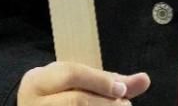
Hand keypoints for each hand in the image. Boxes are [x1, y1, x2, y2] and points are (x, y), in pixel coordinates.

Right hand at [16, 61, 150, 104]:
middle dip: (106, 103)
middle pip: (76, 101)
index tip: (122, 90)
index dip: (100, 82)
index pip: (71, 74)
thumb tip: (145, 80)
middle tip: (125, 105)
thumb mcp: (75, 81)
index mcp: (36, 82)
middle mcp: (32, 105)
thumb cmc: (59, 95)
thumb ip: (107, 80)